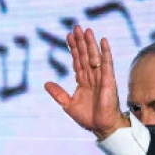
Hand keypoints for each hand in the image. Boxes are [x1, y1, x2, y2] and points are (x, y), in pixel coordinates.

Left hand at [44, 25, 127, 139]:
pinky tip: (103, 41)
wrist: (101, 127)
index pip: (77, 60)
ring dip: (90, 43)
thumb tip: (45, 83)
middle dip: (80, 41)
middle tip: (76, 27)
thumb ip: (58, 93)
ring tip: (86, 30)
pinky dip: (105, 52)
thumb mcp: (68, 104)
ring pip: (94, 56)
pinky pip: (107, 63)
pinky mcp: (109, 80)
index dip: (73, 48)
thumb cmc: (88, 118)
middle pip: (85, 55)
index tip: (68, 36)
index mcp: (82, 81)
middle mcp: (92, 76)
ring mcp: (101, 77)